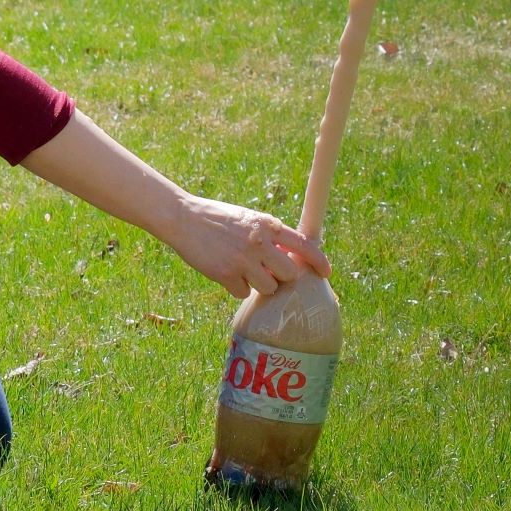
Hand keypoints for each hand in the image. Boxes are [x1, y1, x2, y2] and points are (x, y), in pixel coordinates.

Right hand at [165, 193, 330, 299]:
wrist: (184, 218)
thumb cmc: (219, 219)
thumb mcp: (249, 219)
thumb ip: (270, 236)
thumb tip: (291, 261)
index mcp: (268, 224)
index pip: (303, 244)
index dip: (318, 261)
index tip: (327, 272)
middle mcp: (259, 242)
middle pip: (290, 273)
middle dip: (282, 276)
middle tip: (268, 271)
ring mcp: (243, 260)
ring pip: (268, 287)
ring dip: (260, 284)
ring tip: (244, 270)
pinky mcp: (225, 275)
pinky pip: (242, 293)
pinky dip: (236, 287)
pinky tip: (225, 272)